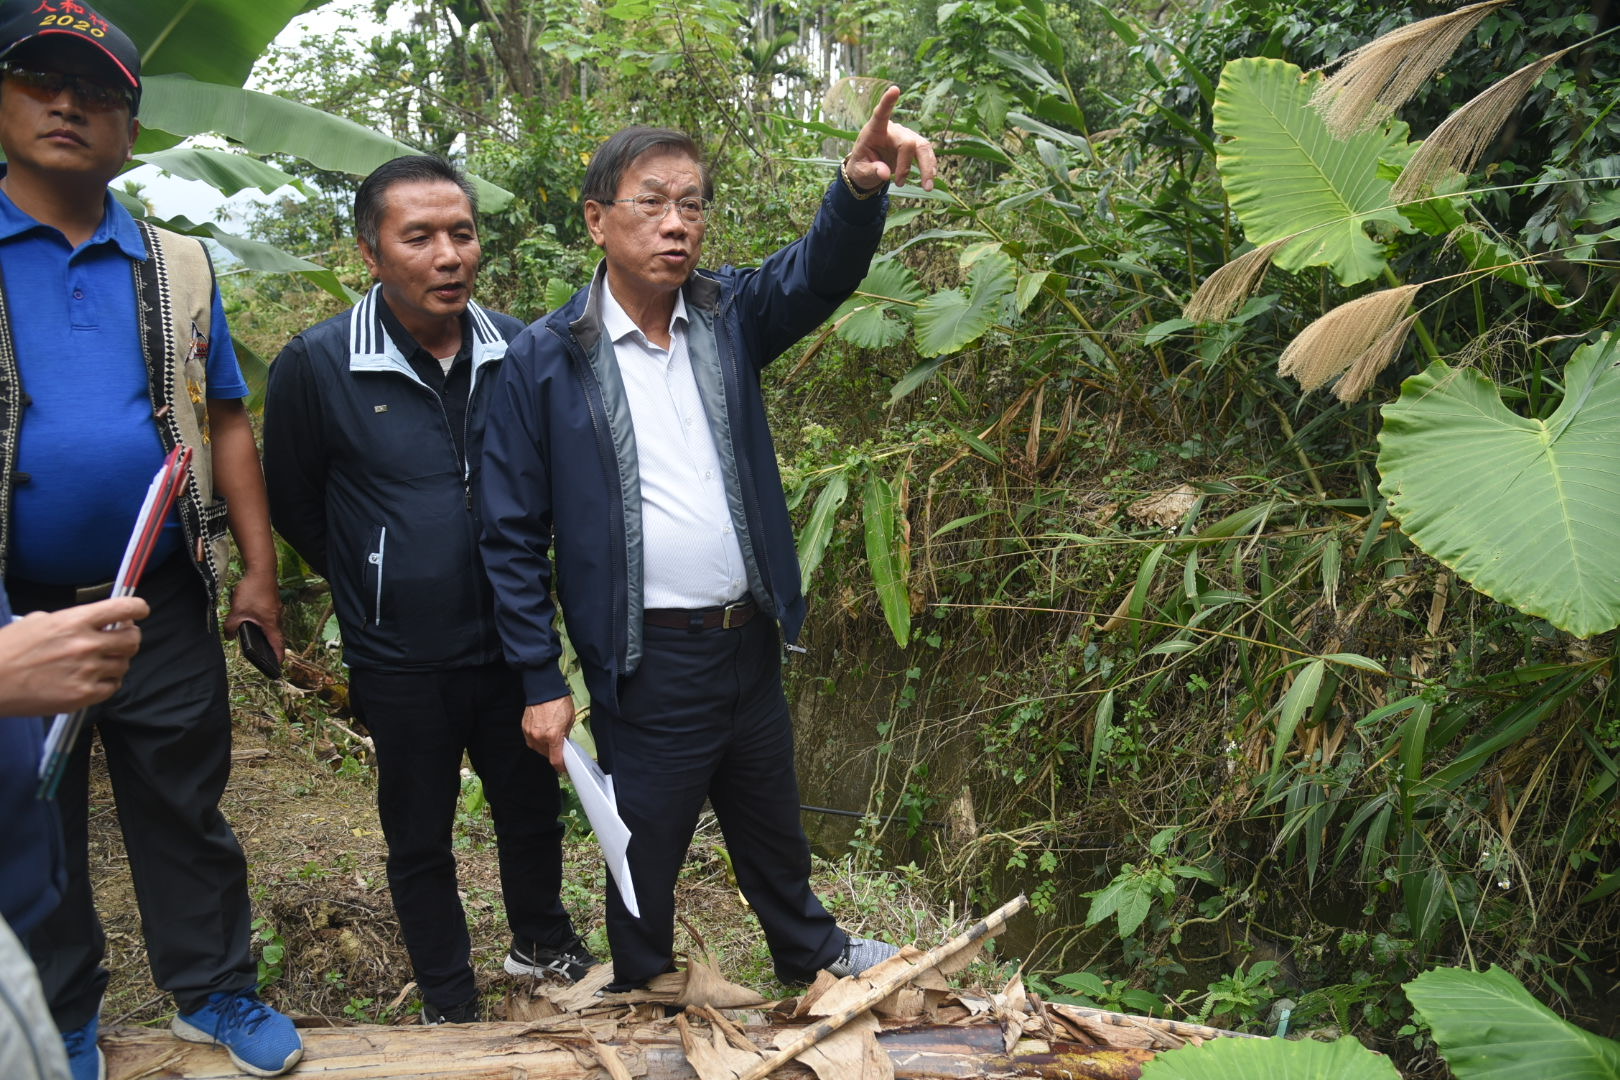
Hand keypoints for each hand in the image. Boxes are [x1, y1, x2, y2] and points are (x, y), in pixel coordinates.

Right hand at [0, 596, 148, 714]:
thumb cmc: (8, 649)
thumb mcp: (39, 621)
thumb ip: (71, 619)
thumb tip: (94, 621)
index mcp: (75, 621)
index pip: (124, 609)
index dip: (138, 608)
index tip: (140, 611)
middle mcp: (86, 645)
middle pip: (133, 639)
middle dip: (128, 638)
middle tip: (118, 641)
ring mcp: (87, 671)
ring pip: (124, 664)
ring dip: (116, 662)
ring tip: (96, 662)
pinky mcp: (83, 695)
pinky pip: (112, 686)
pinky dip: (107, 682)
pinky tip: (91, 679)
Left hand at [224, 568, 283, 660]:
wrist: (261, 570)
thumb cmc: (252, 591)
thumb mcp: (237, 611)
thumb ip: (231, 626)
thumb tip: (229, 637)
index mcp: (270, 623)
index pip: (278, 645)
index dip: (278, 657)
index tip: (277, 666)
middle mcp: (277, 618)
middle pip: (276, 636)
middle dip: (271, 647)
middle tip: (265, 656)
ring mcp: (276, 609)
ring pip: (273, 626)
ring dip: (267, 634)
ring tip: (258, 639)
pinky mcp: (272, 603)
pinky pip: (270, 618)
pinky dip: (265, 624)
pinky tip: (254, 620)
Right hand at [523, 696, 576, 773]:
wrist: (544, 690)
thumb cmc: (559, 702)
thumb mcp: (569, 720)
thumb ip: (565, 736)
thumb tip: (563, 745)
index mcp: (553, 736)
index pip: (555, 760)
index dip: (561, 766)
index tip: (564, 767)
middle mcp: (540, 737)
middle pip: (546, 755)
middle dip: (554, 755)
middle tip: (560, 750)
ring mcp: (530, 733)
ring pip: (538, 749)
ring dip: (545, 748)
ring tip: (551, 741)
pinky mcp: (525, 728)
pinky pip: (531, 741)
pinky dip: (537, 741)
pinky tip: (543, 735)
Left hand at [847, 85, 936, 191]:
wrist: (869, 168)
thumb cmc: (862, 165)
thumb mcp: (859, 171)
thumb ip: (870, 171)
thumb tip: (884, 174)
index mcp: (874, 130)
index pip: (881, 114)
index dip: (888, 102)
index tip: (895, 89)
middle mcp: (893, 130)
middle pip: (907, 142)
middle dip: (905, 165)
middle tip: (898, 183)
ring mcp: (907, 137)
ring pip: (923, 147)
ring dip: (927, 167)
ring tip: (927, 188)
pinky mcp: (915, 146)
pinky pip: (927, 154)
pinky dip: (930, 167)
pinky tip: (930, 180)